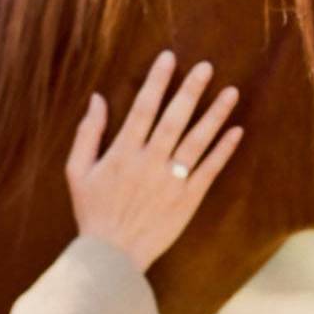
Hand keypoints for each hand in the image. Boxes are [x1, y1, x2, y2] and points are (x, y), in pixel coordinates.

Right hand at [66, 49, 242, 271]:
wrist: (111, 256)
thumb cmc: (92, 211)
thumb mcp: (77, 171)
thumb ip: (88, 133)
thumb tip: (96, 98)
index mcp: (122, 153)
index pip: (143, 108)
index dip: (157, 81)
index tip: (169, 58)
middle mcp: (149, 163)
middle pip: (174, 119)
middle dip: (190, 91)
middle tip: (206, 66)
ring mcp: (171, 181)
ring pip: (196, 141)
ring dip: (215, 115)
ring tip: (231, 91)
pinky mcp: (187, 200)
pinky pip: (208, 170)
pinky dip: (223, 150)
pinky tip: (236, 130)